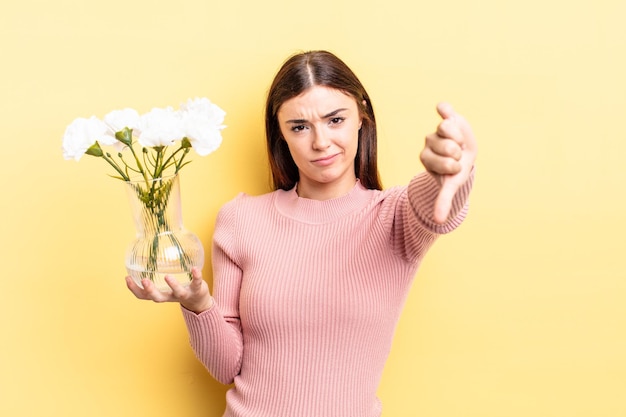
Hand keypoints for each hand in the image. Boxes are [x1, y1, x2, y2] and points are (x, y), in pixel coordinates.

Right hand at [126, 267, 213, 313]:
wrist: (200, 302)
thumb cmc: (180, 289)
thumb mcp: (166, 285)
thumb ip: (158, 273)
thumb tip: (147, 253)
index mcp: (161, 294)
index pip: (144, 295)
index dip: (134, 289)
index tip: (127, 278)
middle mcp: (171, 296)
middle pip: (158, 297)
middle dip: (150, 290)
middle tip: (145, 280)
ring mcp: (185, 294)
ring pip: (178, 292)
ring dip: (172, 285)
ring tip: (167, 276)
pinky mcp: (197, 290)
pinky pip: (197, 283)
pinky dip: (196, 276)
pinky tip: (195, 268)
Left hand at [420, 102, 476, 223]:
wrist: (463, 156)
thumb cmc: (455, 172)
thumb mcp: (450, 185)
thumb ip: (444, 200)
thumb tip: (438, 222)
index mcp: (427, 158)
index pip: (442, 161)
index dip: (454, 166)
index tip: (455, 168)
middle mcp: (429, 143)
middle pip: (447, 145)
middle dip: (458, 153)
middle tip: (457, 156)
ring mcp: (437, 130)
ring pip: (446, 128)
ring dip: (460, 137)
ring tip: (459, 143)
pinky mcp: (448, 117)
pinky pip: (444, 108)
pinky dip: (445, 109)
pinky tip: (445, 111)